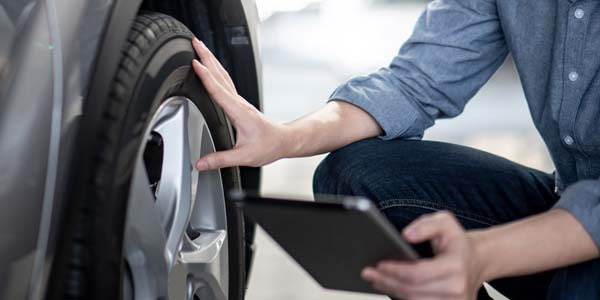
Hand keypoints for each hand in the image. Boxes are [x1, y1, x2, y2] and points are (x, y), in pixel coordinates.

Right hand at [191, 37, 288, 169]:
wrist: (283, 141)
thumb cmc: (268, 146)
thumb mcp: (243, 157)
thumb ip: (220, 159)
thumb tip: (200, 163)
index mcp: (238, 112)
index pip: (219, 90)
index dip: (206, 76)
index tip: (195, 63)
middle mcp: (239, 103)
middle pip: (220, 75)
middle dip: (207, 57)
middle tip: (195, 42)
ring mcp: (239, 101)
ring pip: (223, 75)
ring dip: (211, 60)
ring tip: (200, 48)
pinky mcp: (239, 103)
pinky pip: (225, 82)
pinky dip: (215, 71)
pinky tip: (210, 68)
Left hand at [362, 211, 482, 299]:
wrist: (476, 260)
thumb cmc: (456, 242)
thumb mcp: (445, 222)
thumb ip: (425, 225)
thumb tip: (407, 235)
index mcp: (456, 266)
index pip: (418, 274)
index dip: (395, 270)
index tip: (378, 264)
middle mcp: (457, 289)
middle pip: (413, 291)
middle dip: (387, 282)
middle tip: (367, 272)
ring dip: (392, 291)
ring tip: (375, 279)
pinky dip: (403, 297)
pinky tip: (390, 287)